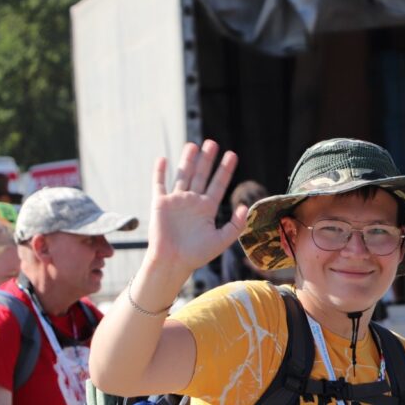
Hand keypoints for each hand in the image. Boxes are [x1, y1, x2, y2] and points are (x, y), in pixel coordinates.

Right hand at [148, 140, 246, 275]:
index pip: (218, 184)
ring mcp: (176, 201)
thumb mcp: (222, 240)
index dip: (225, 170)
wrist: (173, 262)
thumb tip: (245, 206)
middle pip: (201, 175)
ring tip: (193, 145)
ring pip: (183, 175)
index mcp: (207, 209)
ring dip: (188, 160)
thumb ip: (236, 224)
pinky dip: (160, 172)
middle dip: (207, 159)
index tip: (232, 155)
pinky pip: (159, 184)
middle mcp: (192, 202)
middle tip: (213, 143)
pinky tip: (163, 159)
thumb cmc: (197, 255)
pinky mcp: (160, 204)